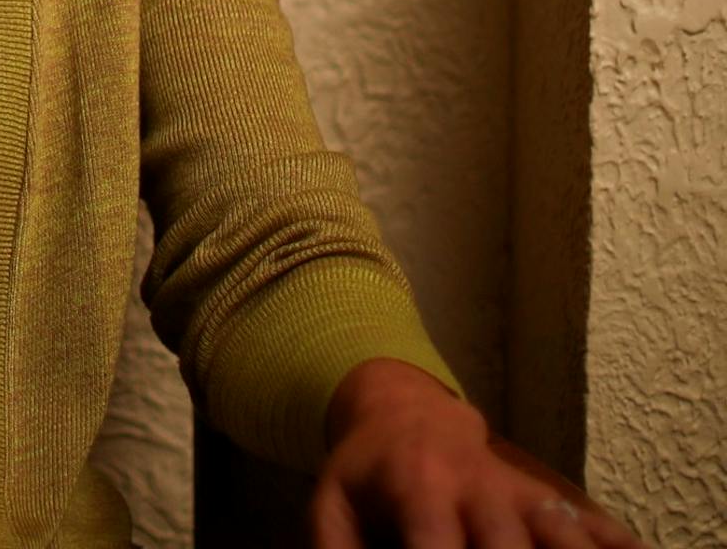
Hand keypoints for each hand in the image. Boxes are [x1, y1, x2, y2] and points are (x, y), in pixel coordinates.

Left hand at [312, 360, 645, 547]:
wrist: (405, 411)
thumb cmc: (365, 471)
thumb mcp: (331, 502)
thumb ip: (334, 548)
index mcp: (419, 487)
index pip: (435, 541)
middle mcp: (478, 488)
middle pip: (509, 545)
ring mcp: (521, 492)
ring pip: (564, 533)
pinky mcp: (551, 497)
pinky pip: (596, 524)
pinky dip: (616, 544)